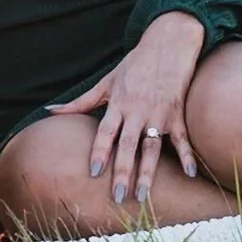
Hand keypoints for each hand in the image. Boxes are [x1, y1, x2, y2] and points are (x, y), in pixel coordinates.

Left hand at [52, 11, 204, 205]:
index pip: (106, 132)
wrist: (167, 45)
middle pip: (128, 145)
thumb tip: (50, 111)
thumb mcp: (106, 82)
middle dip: (123, 171)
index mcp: (118, 104)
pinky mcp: (177, 114)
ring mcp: (159, 114)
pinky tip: (191, 175)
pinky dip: (188, 156)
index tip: (94, 172)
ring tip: (143, 196)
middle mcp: (137, 111)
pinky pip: (183, 138)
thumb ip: (80, 102)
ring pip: (152, 147)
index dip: (100, 151)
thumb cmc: (134, 65)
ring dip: (148, 172)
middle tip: (117, 196)